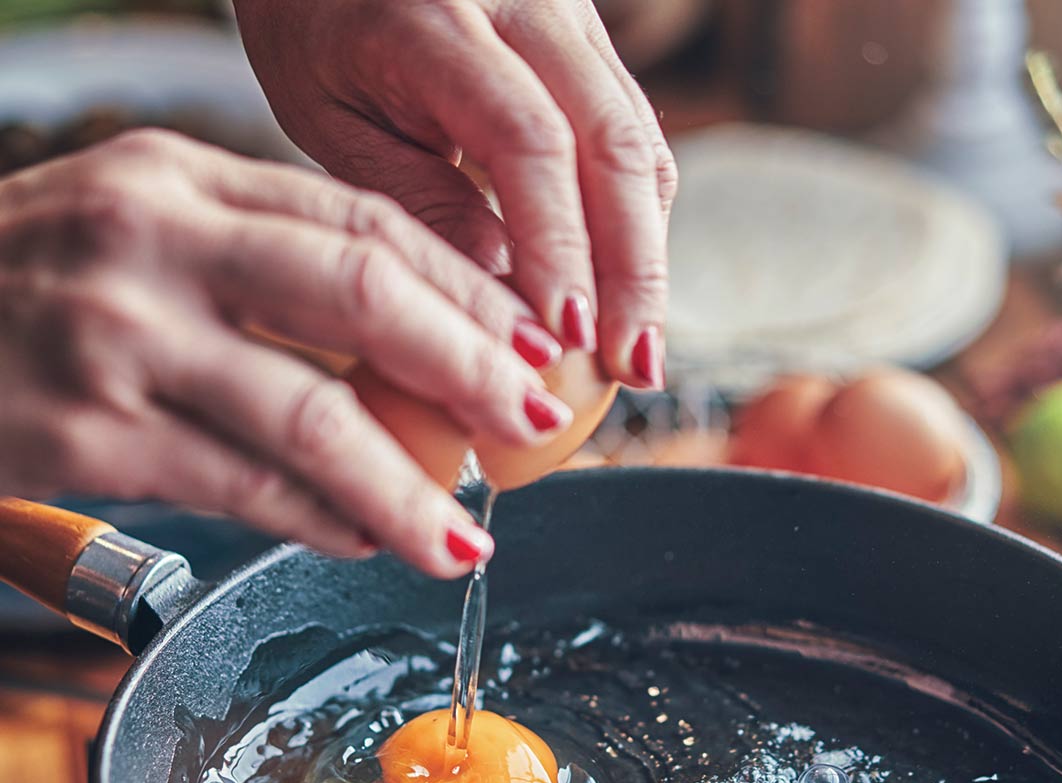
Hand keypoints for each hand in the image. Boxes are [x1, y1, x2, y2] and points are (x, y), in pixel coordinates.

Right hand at [0, 130, 573, 575]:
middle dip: (470, 368)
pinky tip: (365, 540)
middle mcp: (153, 239)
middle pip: (360, 296)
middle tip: (534, 422)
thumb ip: (264, 264)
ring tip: (464, 536)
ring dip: (408, 488)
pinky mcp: (88, 436)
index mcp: (183, 177)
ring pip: (312, 416)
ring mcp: (117, 336)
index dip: (469, 289)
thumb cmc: (35, 288)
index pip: (365, 222)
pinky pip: (245, 491)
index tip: (535, 343)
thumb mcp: (145, 233)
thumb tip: (413, 343)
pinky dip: (321, 524)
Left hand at [234, 0, 676, 388]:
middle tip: (635, 368)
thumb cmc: (315, 30)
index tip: (566, 338)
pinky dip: (635, 225)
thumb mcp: (334, 119)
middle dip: (634, 271)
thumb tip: (508, 302)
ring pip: (640, 146)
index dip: (559, 248)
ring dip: (647, 258)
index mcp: (439, 13)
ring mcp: (572, 15)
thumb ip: (420, 200)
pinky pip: (635, 139)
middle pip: (615, 145)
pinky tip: (623, 295)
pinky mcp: (592, 43)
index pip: (529, 141)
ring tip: (638, 351)